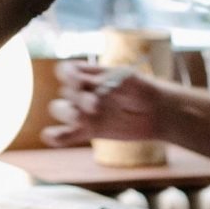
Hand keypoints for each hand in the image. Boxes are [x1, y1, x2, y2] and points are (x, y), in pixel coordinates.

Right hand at [40, 61, 165, 145]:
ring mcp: (83, 112)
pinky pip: (64, 135)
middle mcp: (82, 92)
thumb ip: (102, 81)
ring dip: (68, 115)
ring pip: (61, 111)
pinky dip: (55, 137)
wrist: (156, 112)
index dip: (67, 76)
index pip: (65, 71)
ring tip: (83, 120)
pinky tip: (53, 136)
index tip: (80, 82)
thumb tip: (81, 83)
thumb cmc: (141, 89)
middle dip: (77, 98)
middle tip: (96, 105)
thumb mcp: (125, 79)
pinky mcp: (87, 131)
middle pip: (65, 92)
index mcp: (88, 74)